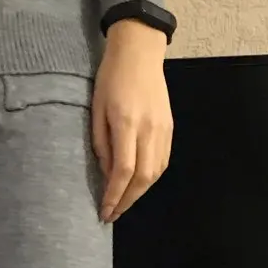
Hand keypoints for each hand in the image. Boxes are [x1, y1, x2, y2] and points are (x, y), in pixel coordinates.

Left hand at [92, 20, 172, 222]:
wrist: (140, 53)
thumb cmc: (110, 78)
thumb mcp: (97, 109)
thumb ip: (101, 143)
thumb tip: (107, 174)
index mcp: (127, 123)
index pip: (123, 171)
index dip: (114, 196)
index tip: (104, 211)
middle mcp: (149, 129)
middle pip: (143, 178)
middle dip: (127, 201)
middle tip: (113, 214)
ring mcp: (163, 129)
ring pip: (156, 173)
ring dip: (140, 192)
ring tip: (123, 202)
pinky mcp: (170, 128)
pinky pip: (163, 161)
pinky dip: (151, 178)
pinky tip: (138, 184)